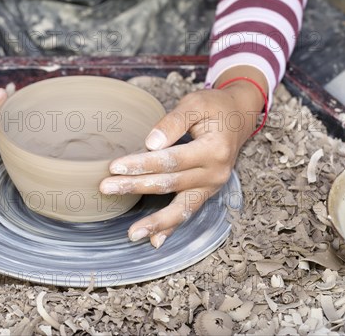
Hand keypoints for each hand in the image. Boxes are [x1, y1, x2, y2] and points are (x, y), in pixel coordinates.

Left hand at [100, 67, 267, 247]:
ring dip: (155, 221)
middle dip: (136, 187)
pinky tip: (155, 242)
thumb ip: (174, 121)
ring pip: (180, 208)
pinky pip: (187, 212)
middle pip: (170, 184)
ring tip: (132, 233)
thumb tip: (151, 143)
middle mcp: (215, 173)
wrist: (238, 118)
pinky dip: (171, 228)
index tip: (115, 166)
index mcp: (214, 149)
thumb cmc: (214, 107)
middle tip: (106, 188)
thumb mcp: (196, 103)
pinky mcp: (205, 193)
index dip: (143, 163)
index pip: (172, 160)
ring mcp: (212, 187)